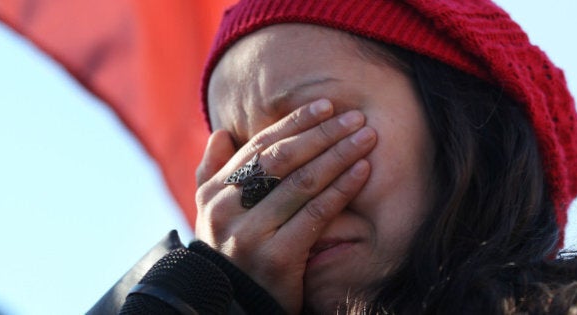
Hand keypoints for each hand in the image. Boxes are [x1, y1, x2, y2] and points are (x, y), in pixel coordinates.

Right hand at [195, 99, 375, 313]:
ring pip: (302, 182)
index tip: (326, 106)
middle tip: (354, 117)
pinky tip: (362, 171)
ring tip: (366, 137)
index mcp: (214, 192)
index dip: (295, 123)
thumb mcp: (210, 212)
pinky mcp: (277, 257)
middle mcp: (228, 209)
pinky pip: (316, 214)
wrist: (234, 305)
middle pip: (283, 159)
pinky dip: (341, 189)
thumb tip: (222, 132)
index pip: (260, 146)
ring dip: (339, 155)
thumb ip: (212, 171)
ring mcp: (251, 234)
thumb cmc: (231, 251)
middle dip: (322, 133)